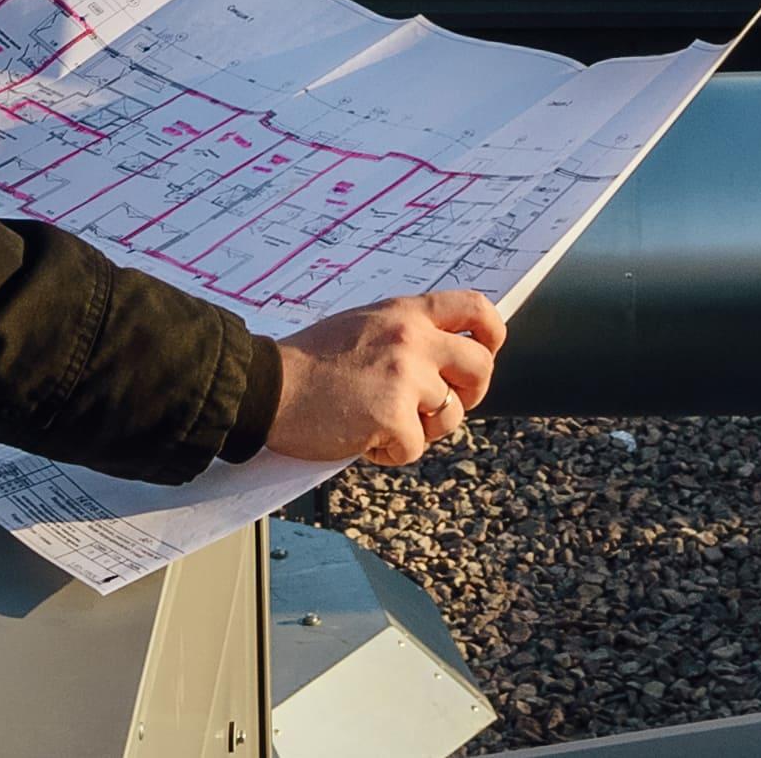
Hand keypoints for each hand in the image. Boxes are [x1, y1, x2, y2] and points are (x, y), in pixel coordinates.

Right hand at [264, 290, 501, 469]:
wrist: (268, 386)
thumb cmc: (309, 362)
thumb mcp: (364, 326)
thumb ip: (405, 335)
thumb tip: (443, 356)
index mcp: (406, 313)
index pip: (475, 307)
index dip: (492, 333)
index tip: (486, 352)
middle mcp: (413, 339)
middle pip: (480, 366)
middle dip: (470, 394)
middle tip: (440, 407)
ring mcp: (405, 377)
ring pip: (450, 414)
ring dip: (422, 429)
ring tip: (383, 423)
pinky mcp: (393, 416)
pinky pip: (414, 448)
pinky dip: (390, 453)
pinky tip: (362, 440)